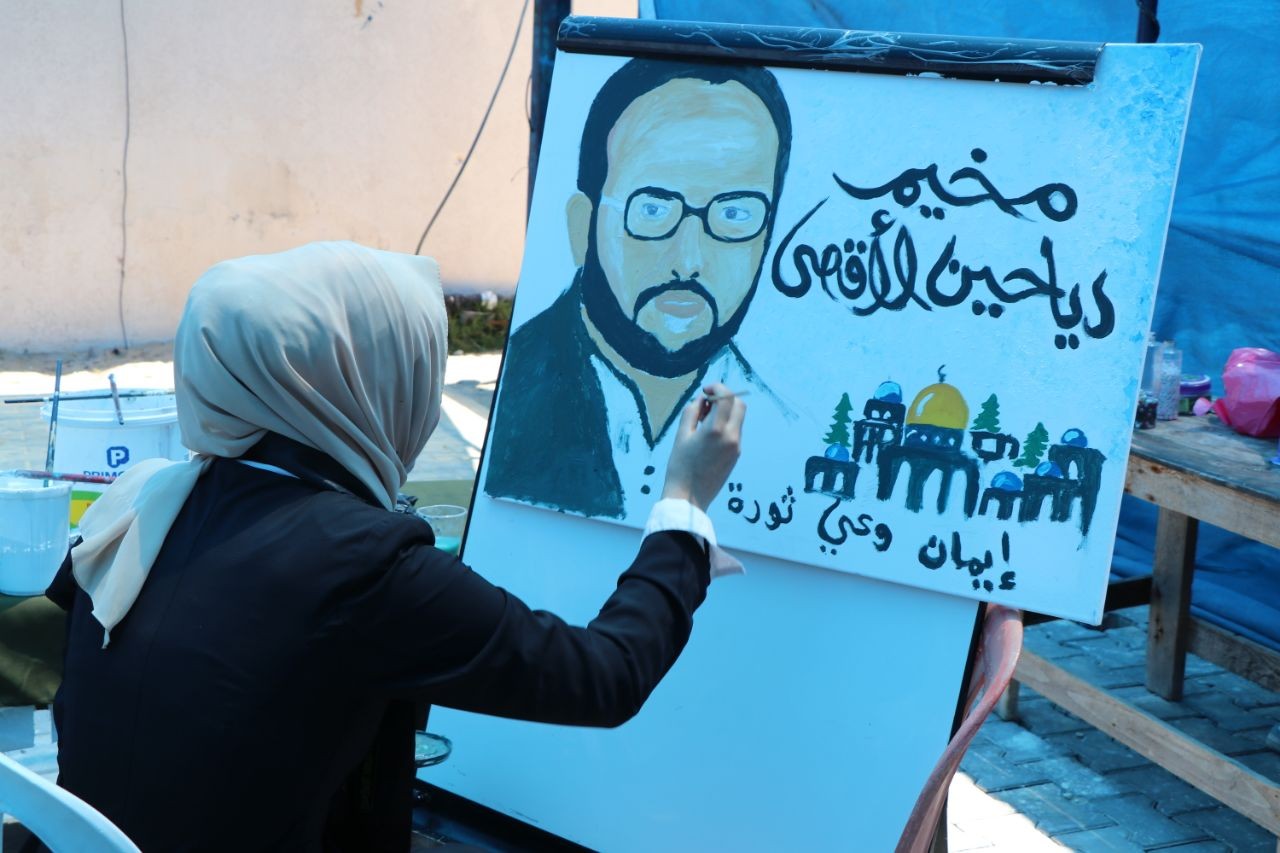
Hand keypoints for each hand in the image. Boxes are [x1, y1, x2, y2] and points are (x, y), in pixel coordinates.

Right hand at [661, 382, 745, 511]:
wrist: (689, 498)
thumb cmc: (680, 466)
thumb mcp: (681, 435)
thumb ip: (692, 412)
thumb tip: (703, 399)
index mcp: (716, 430)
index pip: (727, 397)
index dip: (717, 387)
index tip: (706, 389)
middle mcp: (731, 437)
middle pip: (739, 404)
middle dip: (726, 397)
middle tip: (707, 402)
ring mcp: (736, 447)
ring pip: (738, 418)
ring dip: (726, 411)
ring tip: (704, 420)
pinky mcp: (736, 455)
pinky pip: (735, 431)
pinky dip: (726, 424)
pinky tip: (708, 434)